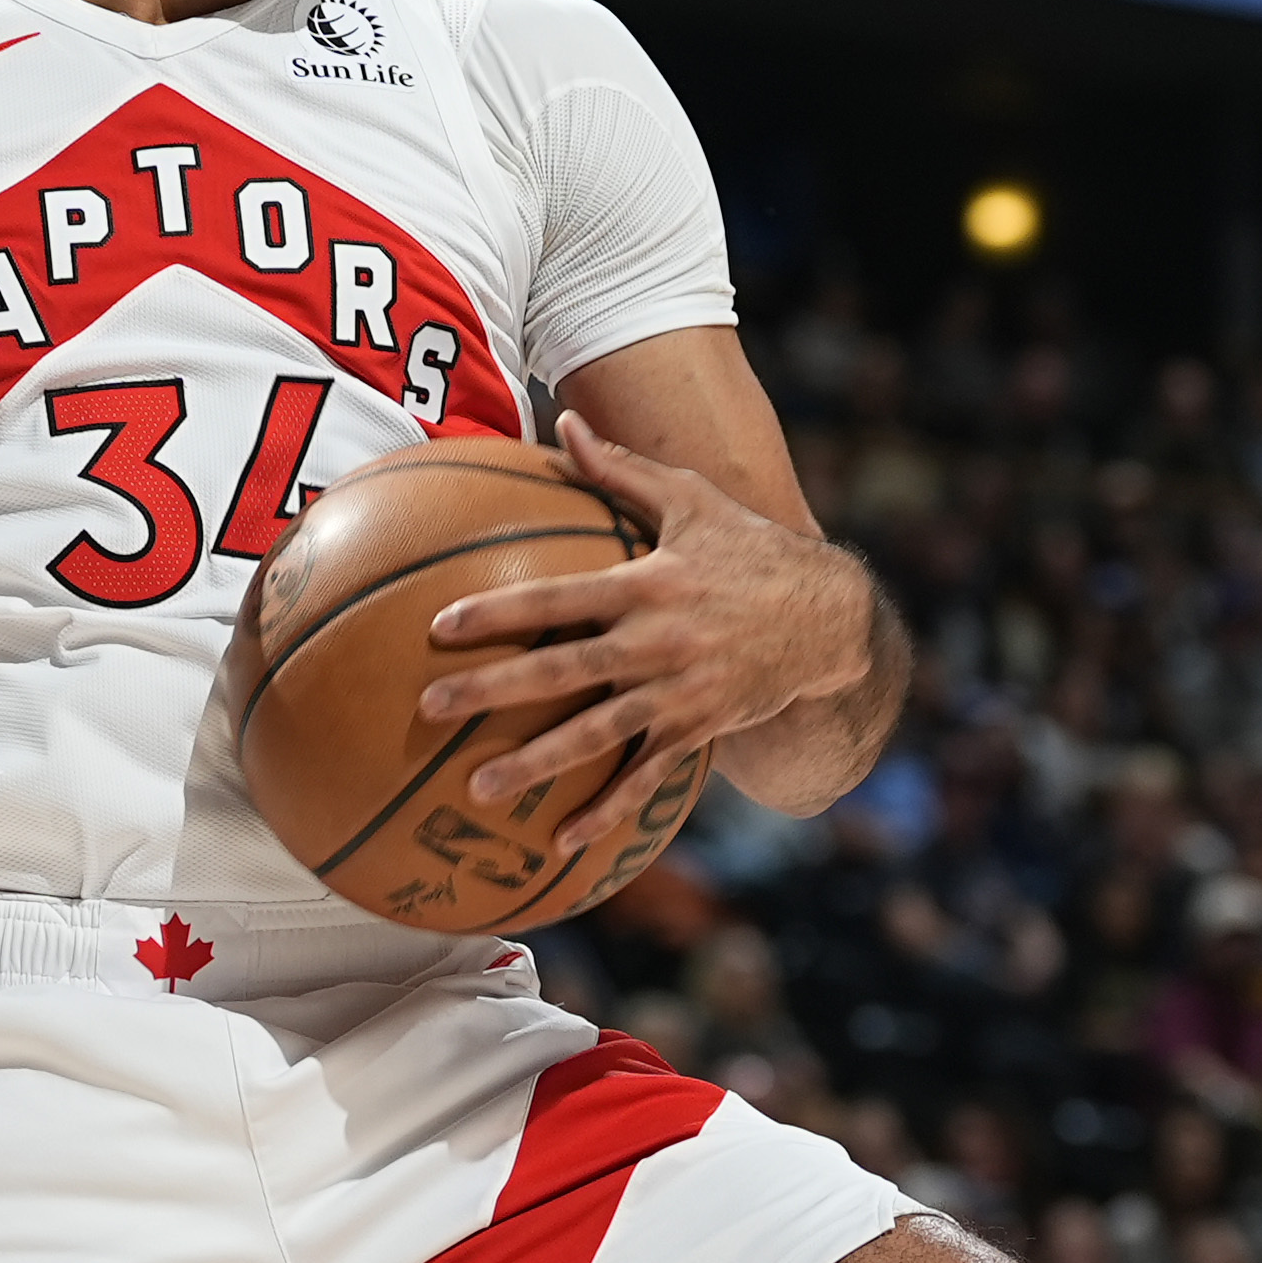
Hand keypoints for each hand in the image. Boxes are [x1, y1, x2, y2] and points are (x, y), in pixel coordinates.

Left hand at [418, 409, 877, 848]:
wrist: (830, 618)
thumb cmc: (749, 548)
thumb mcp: (693, 499)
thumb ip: (621, 469)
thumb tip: (565, 421)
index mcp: (647, 583)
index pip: (558, 596)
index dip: (501, 610)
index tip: (441, 623)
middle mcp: (659, 641)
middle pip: (563, 670)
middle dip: (494, 690)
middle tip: (432, 707)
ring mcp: (680, 692)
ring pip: (597, 734)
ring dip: (537, 764)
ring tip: (477, 787)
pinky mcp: (700, 729)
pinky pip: (648, 776)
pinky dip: (608, 809)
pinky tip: (561, 841)